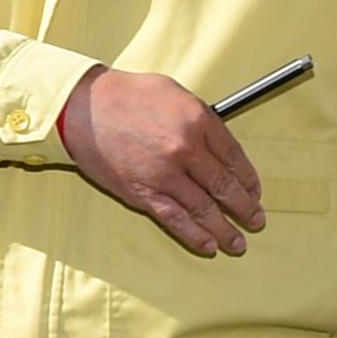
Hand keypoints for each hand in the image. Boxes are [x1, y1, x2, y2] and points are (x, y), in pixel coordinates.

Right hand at [61, 66, 264, 256]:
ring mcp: (164, 174)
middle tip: (256, 220)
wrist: (81, 107)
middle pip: (225, 186)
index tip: (255, 192)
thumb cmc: (125, 95)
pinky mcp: (142, 192)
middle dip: (245, 208)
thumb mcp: (173, 92)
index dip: (249, 180)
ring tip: (238, 243)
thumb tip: (218, 142)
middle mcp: (186, 148)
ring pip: (204, 209)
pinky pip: (175, 219)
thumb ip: (200, 117)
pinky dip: (194, 235)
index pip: (235, 158)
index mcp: (199, 120)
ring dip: (226, 230)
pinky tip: (209, 245)